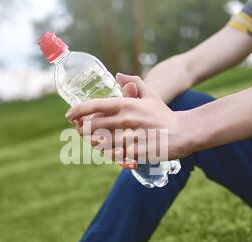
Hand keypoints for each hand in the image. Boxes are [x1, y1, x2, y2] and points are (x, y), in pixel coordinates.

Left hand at [66, 73, 188, 162]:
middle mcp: (127, 119)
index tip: (68, 115)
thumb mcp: (151, 94)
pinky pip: (114, 155)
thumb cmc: (164, 114)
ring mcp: (131, 136)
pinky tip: (108, 151)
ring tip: (93, 141)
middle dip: (82, 129)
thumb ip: (134, 83)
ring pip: (101, 143)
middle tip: (79, 130)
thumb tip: (118, 76)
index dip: (77, 110)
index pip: (95, 106)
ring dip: (94, 143)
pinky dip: (108, 154)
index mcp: (127, 104)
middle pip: (93, 126)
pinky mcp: (136, 152)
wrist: (183, 133)